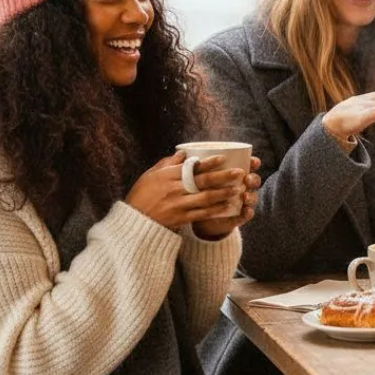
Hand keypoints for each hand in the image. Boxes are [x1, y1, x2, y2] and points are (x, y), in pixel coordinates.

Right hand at [125, 152, 248, 231]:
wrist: (134, 221)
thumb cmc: (141, 195)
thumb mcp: (150, 175)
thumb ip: (167, 164)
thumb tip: (184, 152)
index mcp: (168, 176)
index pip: (192, 167)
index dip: (209, 162)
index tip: (224, 158)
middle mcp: (174, 189)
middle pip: (203, 181)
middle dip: (224, 176)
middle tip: (240, 172)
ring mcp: (178, 205)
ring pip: (206, 198)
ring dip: (224, 193)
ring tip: (239, 189)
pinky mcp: (181, 218)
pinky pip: (202, 214)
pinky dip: (215, 210)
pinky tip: (227, 206)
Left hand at [192, 156, 262, 239]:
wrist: (197, 213)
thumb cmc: (198, 190)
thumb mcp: (196, 178)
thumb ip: (192, 167)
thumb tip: (181, 153)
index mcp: (234, 174)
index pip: (248, 166)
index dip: (253, 163)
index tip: (254, 161)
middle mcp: (241, 186)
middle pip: (252, 181)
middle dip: (252, 179)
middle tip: (246, 178)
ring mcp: (240, 201)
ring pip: (251, 197)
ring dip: (251, 196)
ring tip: (245, 196)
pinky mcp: (237, 215)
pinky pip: (245, 214)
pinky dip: (247, 213)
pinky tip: (247, 211)